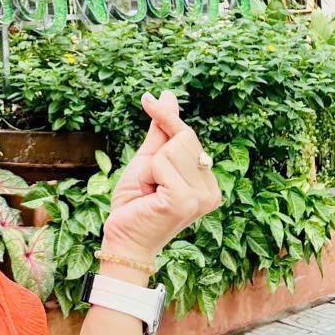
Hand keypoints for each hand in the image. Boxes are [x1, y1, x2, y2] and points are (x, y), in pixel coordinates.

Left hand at [101, 90, 222, 264]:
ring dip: (151, 166)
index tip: (147, 97)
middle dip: (156, 154)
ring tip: (150, 191)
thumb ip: (161, 130)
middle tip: (149, 182)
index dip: (166, 118)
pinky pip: (162, 163)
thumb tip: (168, 95)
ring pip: (172, 149)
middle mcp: (212, 191)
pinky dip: (149, 174)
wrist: (122, 239)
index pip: (188, 137)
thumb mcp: (148, 160)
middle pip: (183, 139)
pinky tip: (150, 196)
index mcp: (207, 182)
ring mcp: (202, 197)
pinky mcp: (186, 200)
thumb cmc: (135, 203)